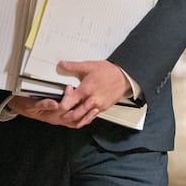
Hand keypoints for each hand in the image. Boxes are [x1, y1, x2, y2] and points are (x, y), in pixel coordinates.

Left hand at [8, 60, 130, 128]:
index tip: (60, 98)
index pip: (67, 104)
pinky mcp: (102, 109)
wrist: (124, 76)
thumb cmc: (109, 72)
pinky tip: (79, 114)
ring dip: (73, 120)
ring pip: (81, 120)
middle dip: (63, 115)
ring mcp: (98, 106)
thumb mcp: (89, 66)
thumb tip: (61, 65)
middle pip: (72, 116)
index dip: (60, 104)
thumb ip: (73, 66)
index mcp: (85, 90)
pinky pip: (90, 118)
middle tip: (60, 111)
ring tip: (68, 115)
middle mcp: (91, 101)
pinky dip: (83, 119)